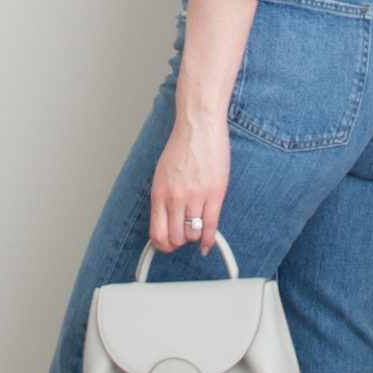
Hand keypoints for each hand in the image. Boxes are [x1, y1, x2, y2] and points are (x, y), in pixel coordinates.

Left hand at [150, 111, 230, 254]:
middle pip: (175, 239)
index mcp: (159, 193)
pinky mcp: (215, 193)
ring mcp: (195, 196)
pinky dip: (209, 240)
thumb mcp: (162, 174)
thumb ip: (163, 198)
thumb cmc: (182, 147)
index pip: (157, 234)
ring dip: (194, 238)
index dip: (163, 246)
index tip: (168, 247)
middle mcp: (175, 198)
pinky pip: (211, 227)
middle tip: (184, 238)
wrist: (199, 126)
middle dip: (180, 242)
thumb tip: (165, 221)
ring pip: (193, 235)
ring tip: (196, 231)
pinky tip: (208, 243)